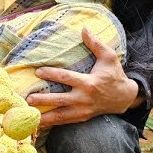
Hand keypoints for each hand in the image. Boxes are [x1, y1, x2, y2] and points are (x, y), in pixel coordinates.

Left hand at [26, 28, 140, 126]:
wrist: (124, 97)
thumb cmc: (114, 74)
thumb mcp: (109, 57)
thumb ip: (96, 44)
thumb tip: (84, 28)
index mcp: (89, 83)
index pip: (67, 78)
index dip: (52, 74)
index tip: (38, 71)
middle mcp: (84, 98)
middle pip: (60, 100)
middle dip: (44, 100)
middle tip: (28, 99)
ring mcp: (83, 110)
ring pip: (61, 115)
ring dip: (44, 116)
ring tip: (29, 115)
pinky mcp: (82, 118)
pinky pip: (64, 122)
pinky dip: (51, 123)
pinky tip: (38, 123)